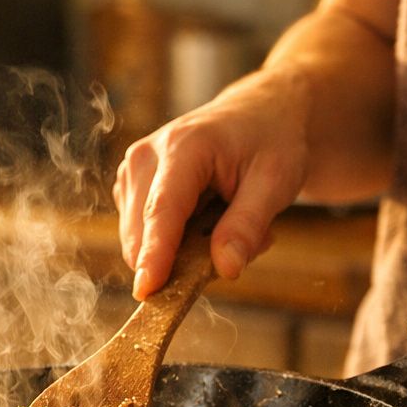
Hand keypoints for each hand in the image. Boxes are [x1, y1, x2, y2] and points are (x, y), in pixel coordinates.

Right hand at [114, 66, 310, 299]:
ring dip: (183, 251)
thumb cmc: (270, 142)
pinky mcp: (130, 187)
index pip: (162, 210)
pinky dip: (175, 243)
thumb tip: (225, 269)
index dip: (154, 254)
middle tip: (243, 239)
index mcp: (184, 146)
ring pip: (140, 241)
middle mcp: (146, 156)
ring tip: (227, 221)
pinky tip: (206, 220)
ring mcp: (133, 171)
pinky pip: (144, 237)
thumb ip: (248, 225)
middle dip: (186, 257)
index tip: (146, 291)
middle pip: (143, 232)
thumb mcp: (276, 182)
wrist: (259, 116)